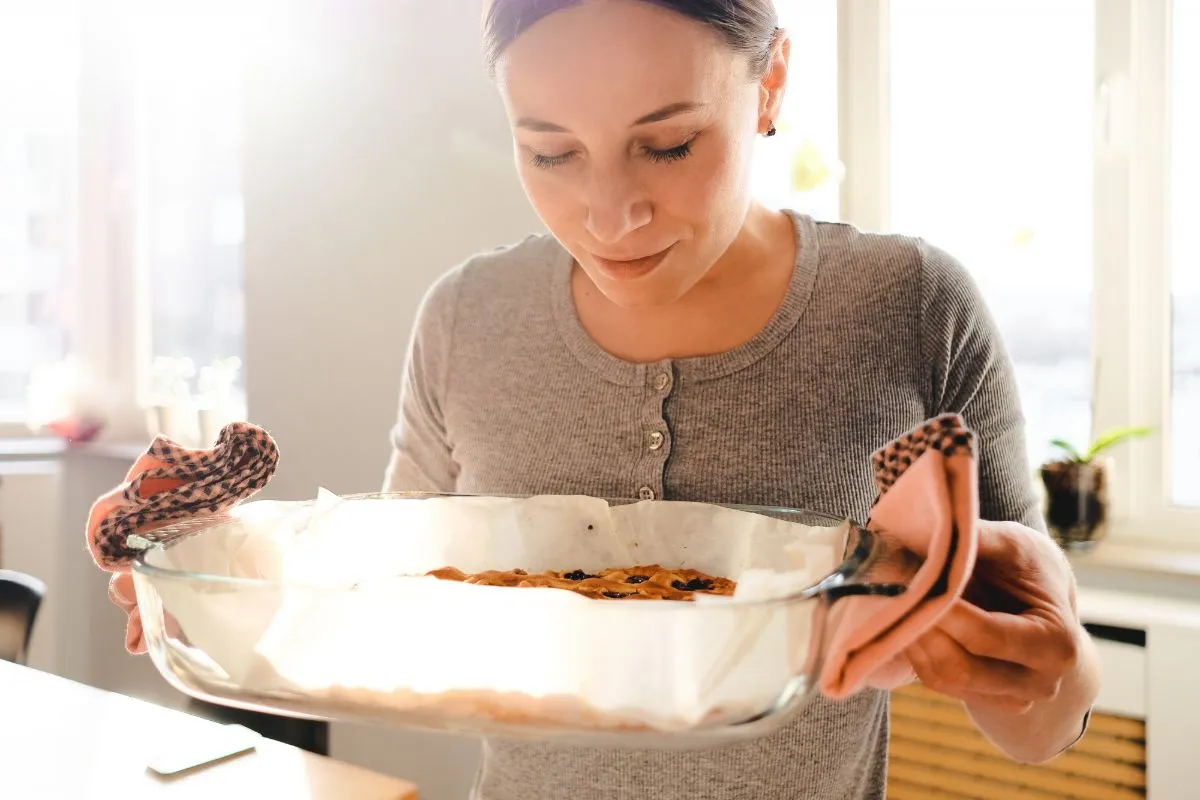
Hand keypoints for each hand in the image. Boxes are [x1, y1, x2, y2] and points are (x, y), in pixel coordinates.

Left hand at [903, 520, 1098, 760]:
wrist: (1040, 597)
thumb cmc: (1026, 565)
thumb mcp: (1011, 543)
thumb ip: (977, 539)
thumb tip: (932, 529)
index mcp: (1057, 643)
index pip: (985, 635)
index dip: (941, 610)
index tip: (908, 580)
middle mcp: (1040, 682)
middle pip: (960, 666)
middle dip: (920, 628)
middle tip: (890, 592)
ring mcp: (1012, 699)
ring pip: (943, 678)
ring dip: (910, 641)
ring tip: (892, 602)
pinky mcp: (984, 700)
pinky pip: (937, 681)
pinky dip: (914, 650)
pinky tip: (903, 620)